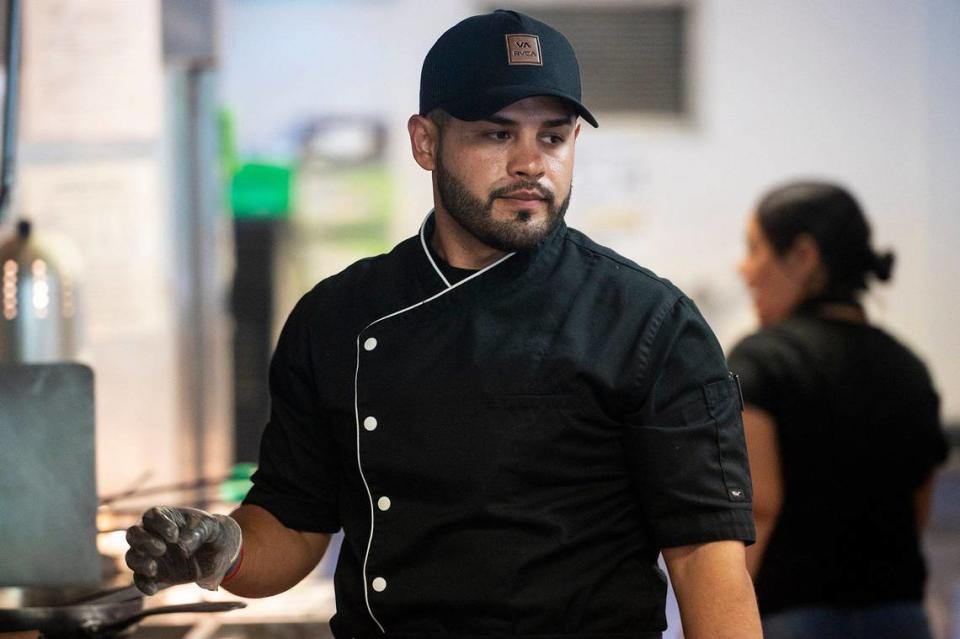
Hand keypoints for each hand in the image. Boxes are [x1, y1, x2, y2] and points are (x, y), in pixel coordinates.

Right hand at [125, 506, 241, 594]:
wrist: (220, 551)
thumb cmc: (211, 531)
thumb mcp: (210, 527)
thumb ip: (197, 531)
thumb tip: (182, 543)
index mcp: (165, 517)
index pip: (151, 516)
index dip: (159, 525)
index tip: (175, 535)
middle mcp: (153, 534)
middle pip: (133, 534)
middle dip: (143, 541)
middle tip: (162, 549)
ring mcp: (151, 555)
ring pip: (132, 557)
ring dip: (139, 563)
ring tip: (153, 568)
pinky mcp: (154, 574)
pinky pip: (140, 580)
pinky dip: (143, 585)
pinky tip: (152, 590)